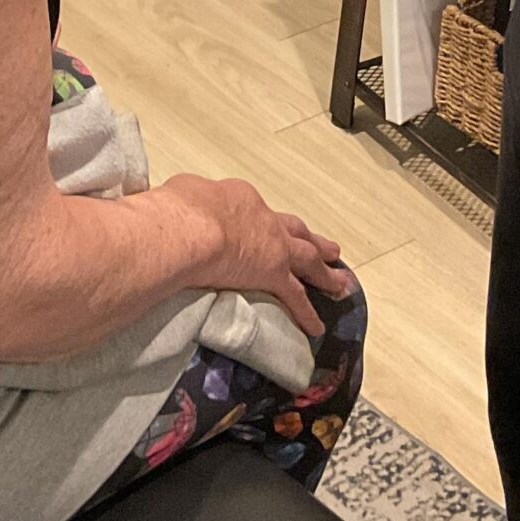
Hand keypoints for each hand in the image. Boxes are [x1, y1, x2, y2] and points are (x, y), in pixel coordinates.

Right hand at [162, 173, 346, 345]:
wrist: (192, 228)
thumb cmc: (179, 210)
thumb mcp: (184, 194)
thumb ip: (189, 203)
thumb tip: (180, 208)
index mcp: (240, 199)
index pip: (254, 212)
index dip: (262, 222)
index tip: (263, 230)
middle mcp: (263, 220)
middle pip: (293, 230)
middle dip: (310, 240)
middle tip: (331, 250)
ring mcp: (274, 247)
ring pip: (307, 260)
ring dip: (324, 273)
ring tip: (340, 282)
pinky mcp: (274, 275)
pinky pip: (295, 298)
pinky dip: (307, 313)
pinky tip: (317, 326)